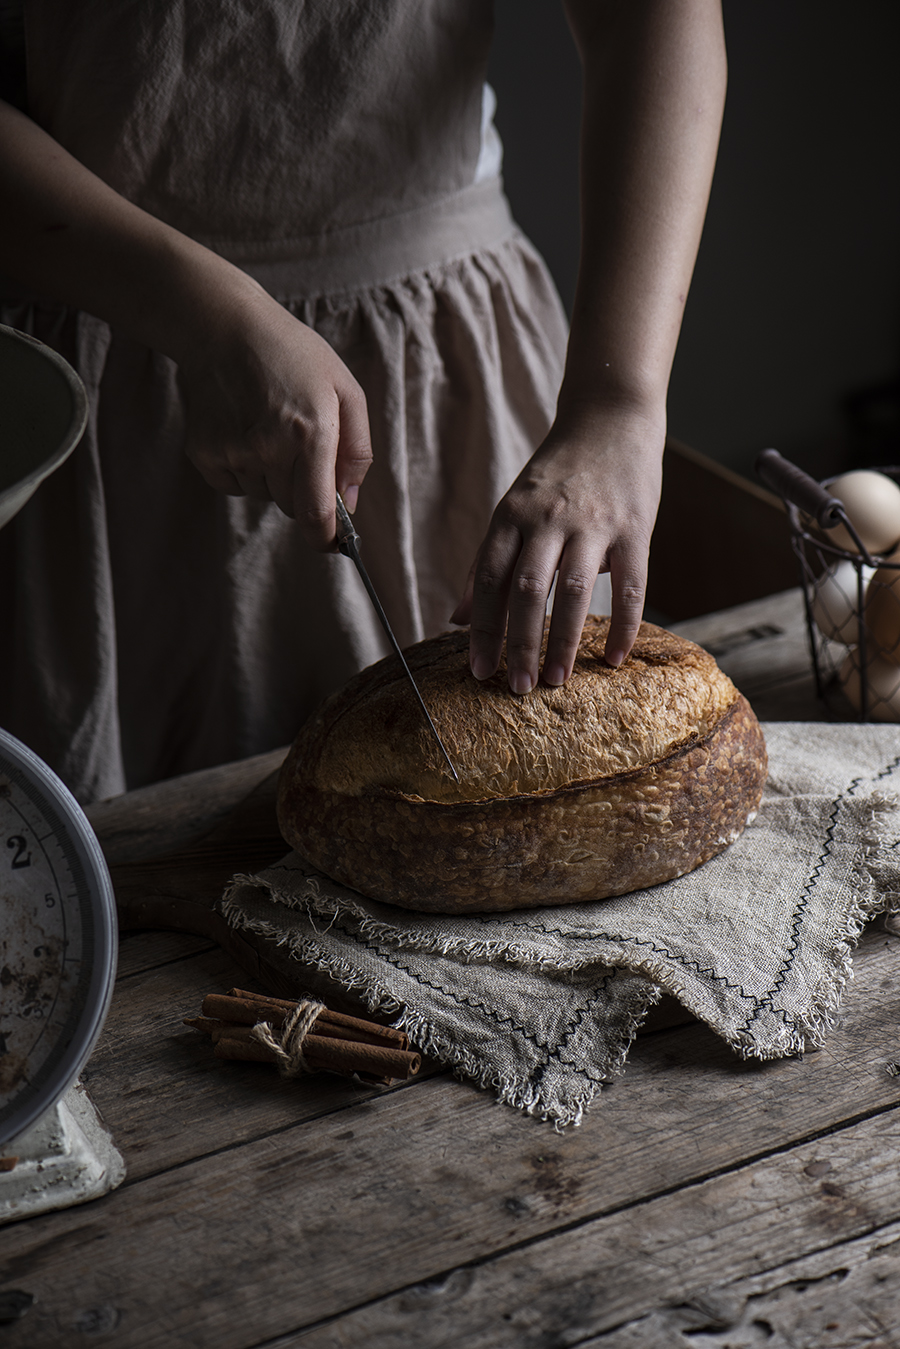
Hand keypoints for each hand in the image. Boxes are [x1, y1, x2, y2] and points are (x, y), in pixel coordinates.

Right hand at [178, 283, 372, 549]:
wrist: (224, 328)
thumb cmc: (293, 356)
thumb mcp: (345, 389)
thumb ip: (357, 451)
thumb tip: (350, 503)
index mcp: (311, 434)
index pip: (316, 514)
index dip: (327, 538)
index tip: (335, 544)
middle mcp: (269, 449)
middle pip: (293, 507)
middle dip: (304, 491)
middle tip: (300, 447)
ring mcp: (233, 453)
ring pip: (264, 495)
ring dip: (273, 477)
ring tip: (268, 427)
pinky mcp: (205, 454)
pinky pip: (234, 486)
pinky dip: (244, 470)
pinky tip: (244, 430)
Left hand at [451, 402, 663, 690]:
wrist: (610, 417)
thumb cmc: (557, 474)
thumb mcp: (513, 510)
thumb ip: (487, 562)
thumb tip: (455, 617)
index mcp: (512, 516)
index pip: (488, 579)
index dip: (481, 627)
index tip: (477, 670)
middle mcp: (548, 519)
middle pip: (527, 590)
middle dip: (519, 644)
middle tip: (516, 688)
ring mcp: (593, 523)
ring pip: (573, 591)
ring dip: (562, 641)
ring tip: (555, 681)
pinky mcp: (635, 528)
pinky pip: (630, 585)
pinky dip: (623, 625)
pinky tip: (613, 658)